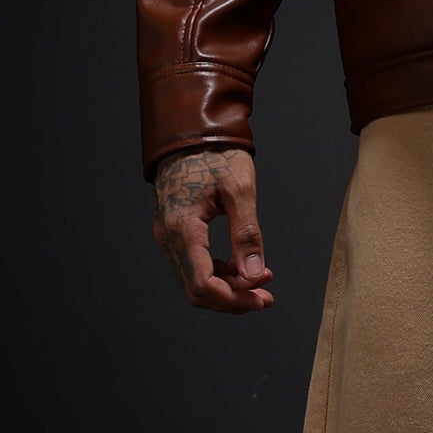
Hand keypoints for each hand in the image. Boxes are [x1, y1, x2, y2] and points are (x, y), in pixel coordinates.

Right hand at [152, 145, 273, 313]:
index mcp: (182, 229)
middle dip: (233, 299)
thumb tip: (254, 274)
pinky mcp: (173, 233)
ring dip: (227, 288)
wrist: (192, 133)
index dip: (234, 299)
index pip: (203, 286)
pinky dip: (217, 273)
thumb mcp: (240, 190)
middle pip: (197, 291)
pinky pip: (192, 266)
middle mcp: (168, 238)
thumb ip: (247, 235)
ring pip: (194, 282)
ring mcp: (167, 237)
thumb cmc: (216, 154)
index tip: (263, 296)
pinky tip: (240, 266)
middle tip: (266, 295)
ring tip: (260, 278)